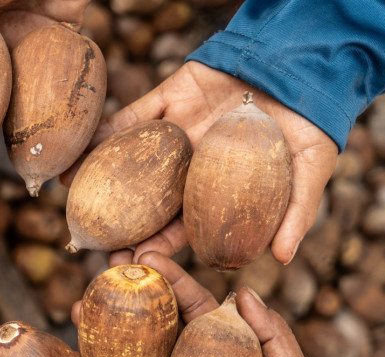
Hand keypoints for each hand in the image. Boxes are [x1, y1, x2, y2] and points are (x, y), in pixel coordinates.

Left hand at [62, 61, 338, 264]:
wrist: (301, 62)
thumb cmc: (312, 121)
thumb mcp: (312, 169)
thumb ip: (296, 211)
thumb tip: (282, 260)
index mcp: (219, 189)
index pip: (184, 226)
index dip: (160, 246)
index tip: (137, 266)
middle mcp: (191, 165)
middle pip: (149, 199)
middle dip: (123, 222)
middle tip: (95, 244)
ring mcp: (176, 133)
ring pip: (133, 160)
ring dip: (103, 178)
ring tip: (72, 199)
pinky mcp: (169, 99)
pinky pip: (132, 116)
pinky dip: (106, 132)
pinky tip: (80, 150)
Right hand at [98, 251, 345, 356]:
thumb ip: (274, 336)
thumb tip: (243, 291)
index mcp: (217, 347)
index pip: (187, 304)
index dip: (167, 278)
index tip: (145, 256)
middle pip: (150, 322)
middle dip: (126, 293)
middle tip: (103, 269)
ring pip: (126, 355)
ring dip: (102, 330)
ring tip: (80, 308)